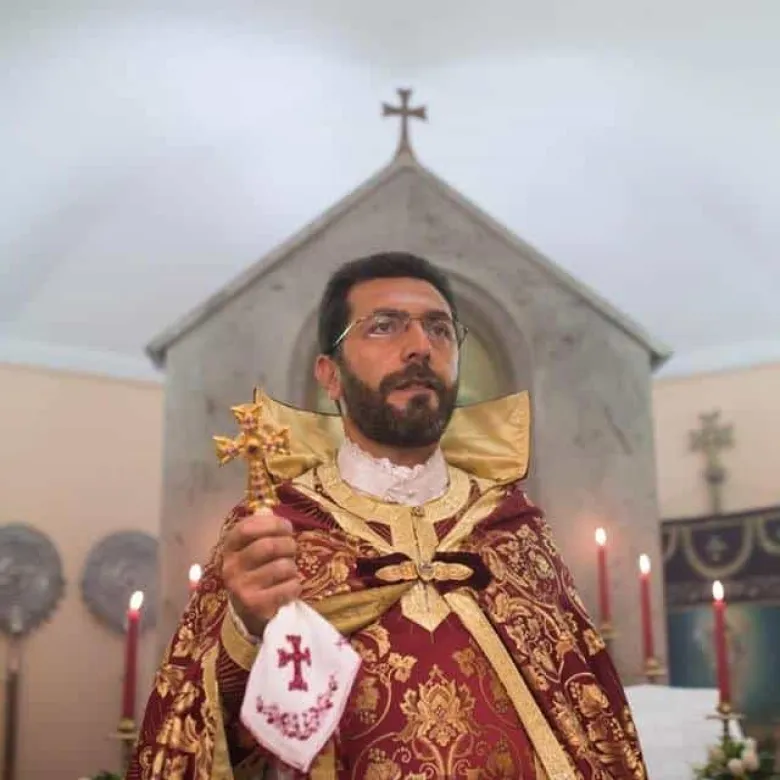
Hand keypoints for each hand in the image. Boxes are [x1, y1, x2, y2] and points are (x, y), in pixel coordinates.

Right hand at [222, 509, 301, 636]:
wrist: (246, 612)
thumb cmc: (254, 571)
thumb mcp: (249, 549)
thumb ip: (259, 529)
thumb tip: (267, 510)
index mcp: (229, 548)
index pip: (248, 528)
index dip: (273, 524)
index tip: (287, 527)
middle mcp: (231, 568)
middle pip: (269, 546)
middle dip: (288, 545)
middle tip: (292, 549)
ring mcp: (241, 588)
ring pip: (282, 567)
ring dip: (292, 567)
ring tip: (288, 570)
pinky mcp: (256, 606)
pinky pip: (288, 587)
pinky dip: (295, 585)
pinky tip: (289, 587)